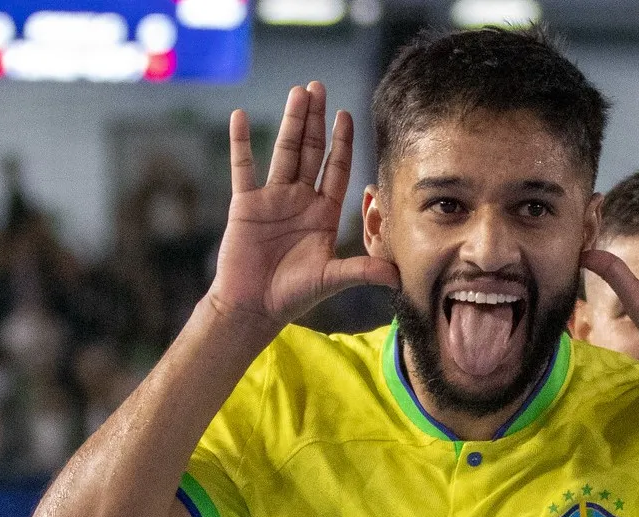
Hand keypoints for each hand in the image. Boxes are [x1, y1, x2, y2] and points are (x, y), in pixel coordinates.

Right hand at [208, 81, 398, 335]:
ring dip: (290, 122)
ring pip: (283, 152)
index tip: (346, 115)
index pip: (337, 169)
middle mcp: (300, 201)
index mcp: (323, 213)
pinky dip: (241, 143)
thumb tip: (398, 276)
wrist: (253, 307)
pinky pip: (243, 167)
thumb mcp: (332, 279)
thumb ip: (362, 271)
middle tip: (319, 86)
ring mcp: (272, 199)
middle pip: (311, 152)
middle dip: (316, 120)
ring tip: (297, 92)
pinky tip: (240, 117)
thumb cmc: (293, 295)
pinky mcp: (245, 204)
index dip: (342, 143)